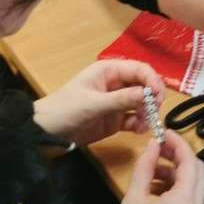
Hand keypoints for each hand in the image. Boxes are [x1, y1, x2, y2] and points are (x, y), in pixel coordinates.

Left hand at [32, 59, 165, 146]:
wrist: (44, 134)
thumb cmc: (65, 110)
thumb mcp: (94, 103)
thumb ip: (122, 98)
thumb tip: (150, 95)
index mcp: (109, 71)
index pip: (139, 70)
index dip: (152, 81)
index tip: (159, 97)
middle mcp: (115, 84)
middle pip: (143, 86)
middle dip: (152, 98)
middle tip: (154, 112)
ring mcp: (115, 103)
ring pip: (141, 103)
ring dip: (146, 113)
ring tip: (142, 125)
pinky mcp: (114, 120)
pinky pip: (133, 118)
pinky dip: (139, 123)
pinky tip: (138, 130)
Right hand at [82, 133, 203, 203]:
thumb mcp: (132, 198)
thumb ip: (145, 167)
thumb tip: (153, 144)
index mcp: (184, 202)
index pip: (190, 161)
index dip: (178, 143)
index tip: (163, 132)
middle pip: (197, 172)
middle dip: (180, 156)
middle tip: (158, 147)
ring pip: (193, 187)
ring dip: (176, 173)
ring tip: (151, 168)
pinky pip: (188, 202)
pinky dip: (175, 189)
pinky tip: (153, 188)